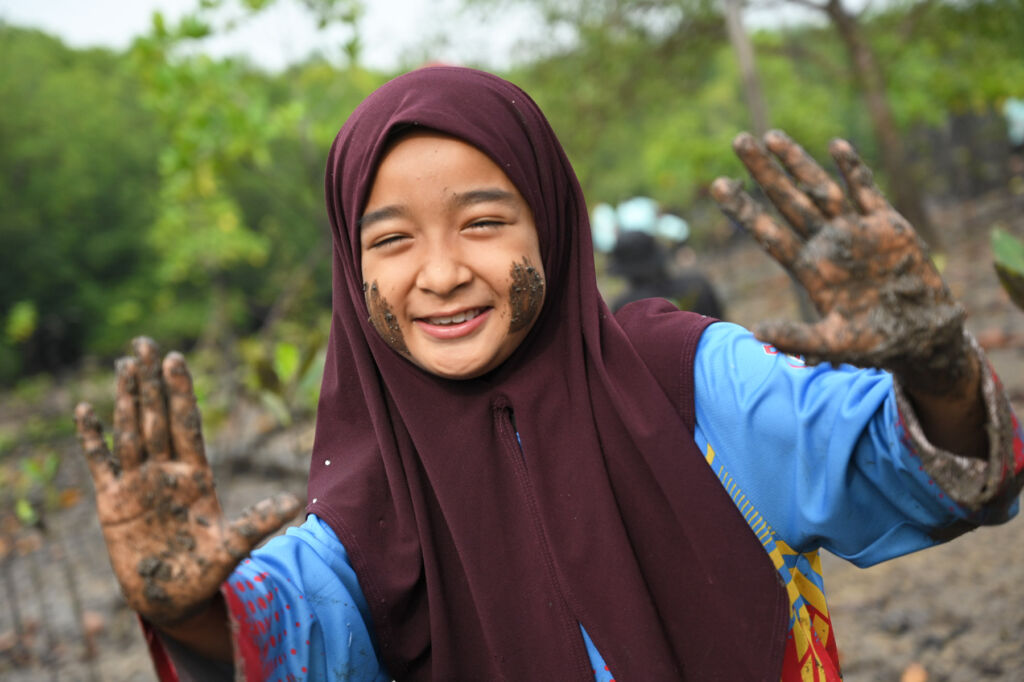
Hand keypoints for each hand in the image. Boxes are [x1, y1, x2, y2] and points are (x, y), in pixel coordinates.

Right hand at [74, 337, 301, 624]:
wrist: (173, 599)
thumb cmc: (207, 573)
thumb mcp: (233, 547)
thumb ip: (257, 523)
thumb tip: (294, 503)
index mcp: (195, 475)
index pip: (187, 424)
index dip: (180, 392)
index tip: (175, 359)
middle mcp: (166, 472)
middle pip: (156, 418)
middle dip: (151, 382)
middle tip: (144, 343)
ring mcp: (138, 484)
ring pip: (130, 432)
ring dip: (125, 399)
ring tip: (122, 364)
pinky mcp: (113, 502)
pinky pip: (100, 463)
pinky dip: (93, 438)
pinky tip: (86, 410)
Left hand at [711, 130, 972, 395]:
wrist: (922, 335)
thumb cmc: (873, 344)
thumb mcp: (831, 344)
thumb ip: (794, 338)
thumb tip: (753, 332)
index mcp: (808, 269)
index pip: (767, 233)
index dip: (744, 209)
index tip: (718, 185)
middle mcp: (826, 244)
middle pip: (787, 200)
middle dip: (764, 172)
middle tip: (738, 140)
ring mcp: (855, 231)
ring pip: (820, 189)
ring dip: (798, 162)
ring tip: (771, 136)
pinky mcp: (888, 225)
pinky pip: (866, 191)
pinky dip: (853, 170)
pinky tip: (835, 147)